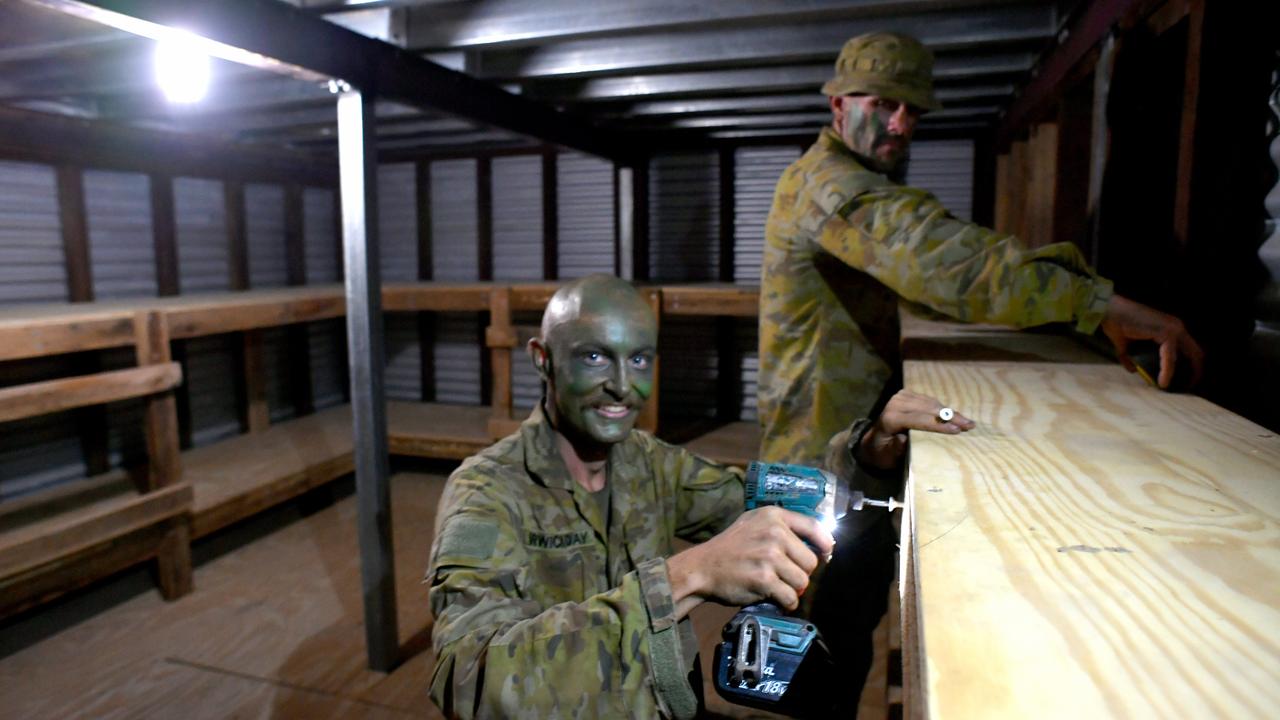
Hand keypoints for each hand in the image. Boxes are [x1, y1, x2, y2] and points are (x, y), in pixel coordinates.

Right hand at [666, 506, 832, 616]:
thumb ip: (781, 527)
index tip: (827, 553)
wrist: (703, 567)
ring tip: (778, 586)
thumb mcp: (754, 523)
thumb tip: (820, 541)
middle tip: (786, 576)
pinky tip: (775, 598)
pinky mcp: (764, 579)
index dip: (825, 544)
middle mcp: (774, 533)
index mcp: (773, 516)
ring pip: (802, 582)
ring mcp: (769, 556)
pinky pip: (791, 597)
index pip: (814, 527)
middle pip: (811, 561)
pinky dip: (786, 603)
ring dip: (793, 589)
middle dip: (801, 573)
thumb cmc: (730, 547)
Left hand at [858, 390, 974, 468]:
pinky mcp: (907, 395)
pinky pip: (929, 400)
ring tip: (968, 422)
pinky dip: (943, 408)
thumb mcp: (886, 457)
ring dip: (950, 412)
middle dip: (951, 417)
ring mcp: (901, 397)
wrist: (872, 442)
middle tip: (970, 426)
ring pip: (931, 403)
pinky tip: (956, 416)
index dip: (940, 425)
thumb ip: (894, 449)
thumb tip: (903, 440)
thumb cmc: (881, 453)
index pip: (919, 420)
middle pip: (928, 409)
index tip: (958, 430)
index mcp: (890, 419)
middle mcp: (895, 404)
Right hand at [1099, 294, 1204, 387]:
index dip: (1191, 366)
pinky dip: (1168, 372)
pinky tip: (1162, 383)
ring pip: (1190, 356)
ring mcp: (1174, 329)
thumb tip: (1133, 370)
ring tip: (1180, 388)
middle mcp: (1176, 327)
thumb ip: (1131, 357)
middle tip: (1188, 388)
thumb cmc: (1116, 324)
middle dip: (1196, 372)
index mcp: (1170, 328)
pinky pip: (1170, 358)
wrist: (1108, 312)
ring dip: (1188, 374)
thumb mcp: (1127, 345)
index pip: (1190, 349)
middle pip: (1197, 353)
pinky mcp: (1166, 333)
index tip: (1185, 381)